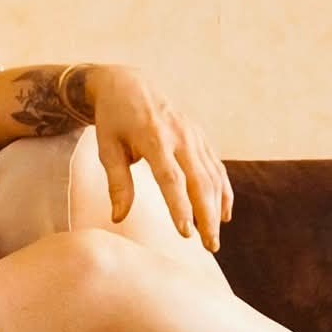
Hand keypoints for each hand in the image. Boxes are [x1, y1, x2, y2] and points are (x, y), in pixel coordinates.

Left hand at [83, 65, 234, 250]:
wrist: (129, 84)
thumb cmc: (113, 120)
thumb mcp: (107, 148)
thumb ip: (117, 183)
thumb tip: (118, 218)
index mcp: (153, 138)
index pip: (170, 178)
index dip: (179, 206)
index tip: (185, 233)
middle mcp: (180, 136)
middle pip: (199, 180)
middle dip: (206, 215)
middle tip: (209, 246)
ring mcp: (194, 135)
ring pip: (212, 176)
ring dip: (217, 209)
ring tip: (213, 240)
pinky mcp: (200, 137)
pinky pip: (216, 167)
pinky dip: (223, 191)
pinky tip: (224, 215)